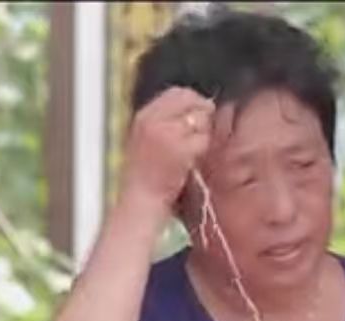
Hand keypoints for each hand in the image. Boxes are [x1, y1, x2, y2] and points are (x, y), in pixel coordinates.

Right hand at [119, 87, 215, 211]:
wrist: (140, 202)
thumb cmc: (145, 177)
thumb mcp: (146, 140)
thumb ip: (165, 122)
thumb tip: (195, 108)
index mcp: (144, 117)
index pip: (176, 93)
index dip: (192, 100)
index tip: (199, 112)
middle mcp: (153, 120)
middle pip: (190, 99)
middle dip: (201, 110)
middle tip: (204, 127)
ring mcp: (167, 134)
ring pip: (200, 118)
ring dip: (204, 131)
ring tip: (193, 150)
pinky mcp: (180, 150)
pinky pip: (204, 139)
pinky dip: (204, 148)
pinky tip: (194, 160)